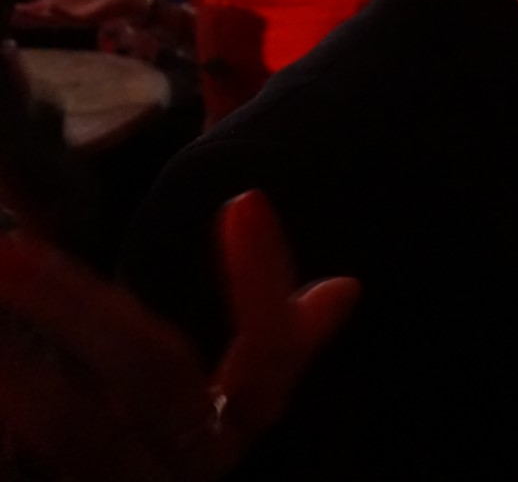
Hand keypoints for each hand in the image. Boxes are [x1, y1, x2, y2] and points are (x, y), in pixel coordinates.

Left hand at [0, 190, 358, 479]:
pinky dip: (1, 422)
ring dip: (17, 364)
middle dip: (82, 303)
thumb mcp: (210, 401)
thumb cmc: (155, 452)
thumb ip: (265, 338)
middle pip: (153, 375)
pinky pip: (22, 463)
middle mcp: (179, 468)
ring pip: (72, 425)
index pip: (270, 364)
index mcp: (227, 433)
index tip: (244, 202)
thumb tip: (344, 290)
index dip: (263, 289)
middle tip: (7, 249)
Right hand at [7, 0, 143, 27]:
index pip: (28, 10)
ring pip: (51, 18)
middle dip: (21, 17)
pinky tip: (51, 6)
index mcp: (51, 5)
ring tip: (20, 11)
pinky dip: (61, 11)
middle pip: (36, 18)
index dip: (14, 12)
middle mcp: (59, 14)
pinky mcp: (88, 17)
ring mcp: (73, 17)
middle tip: (5, 16)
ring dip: (36, 15)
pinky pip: (72, 16)